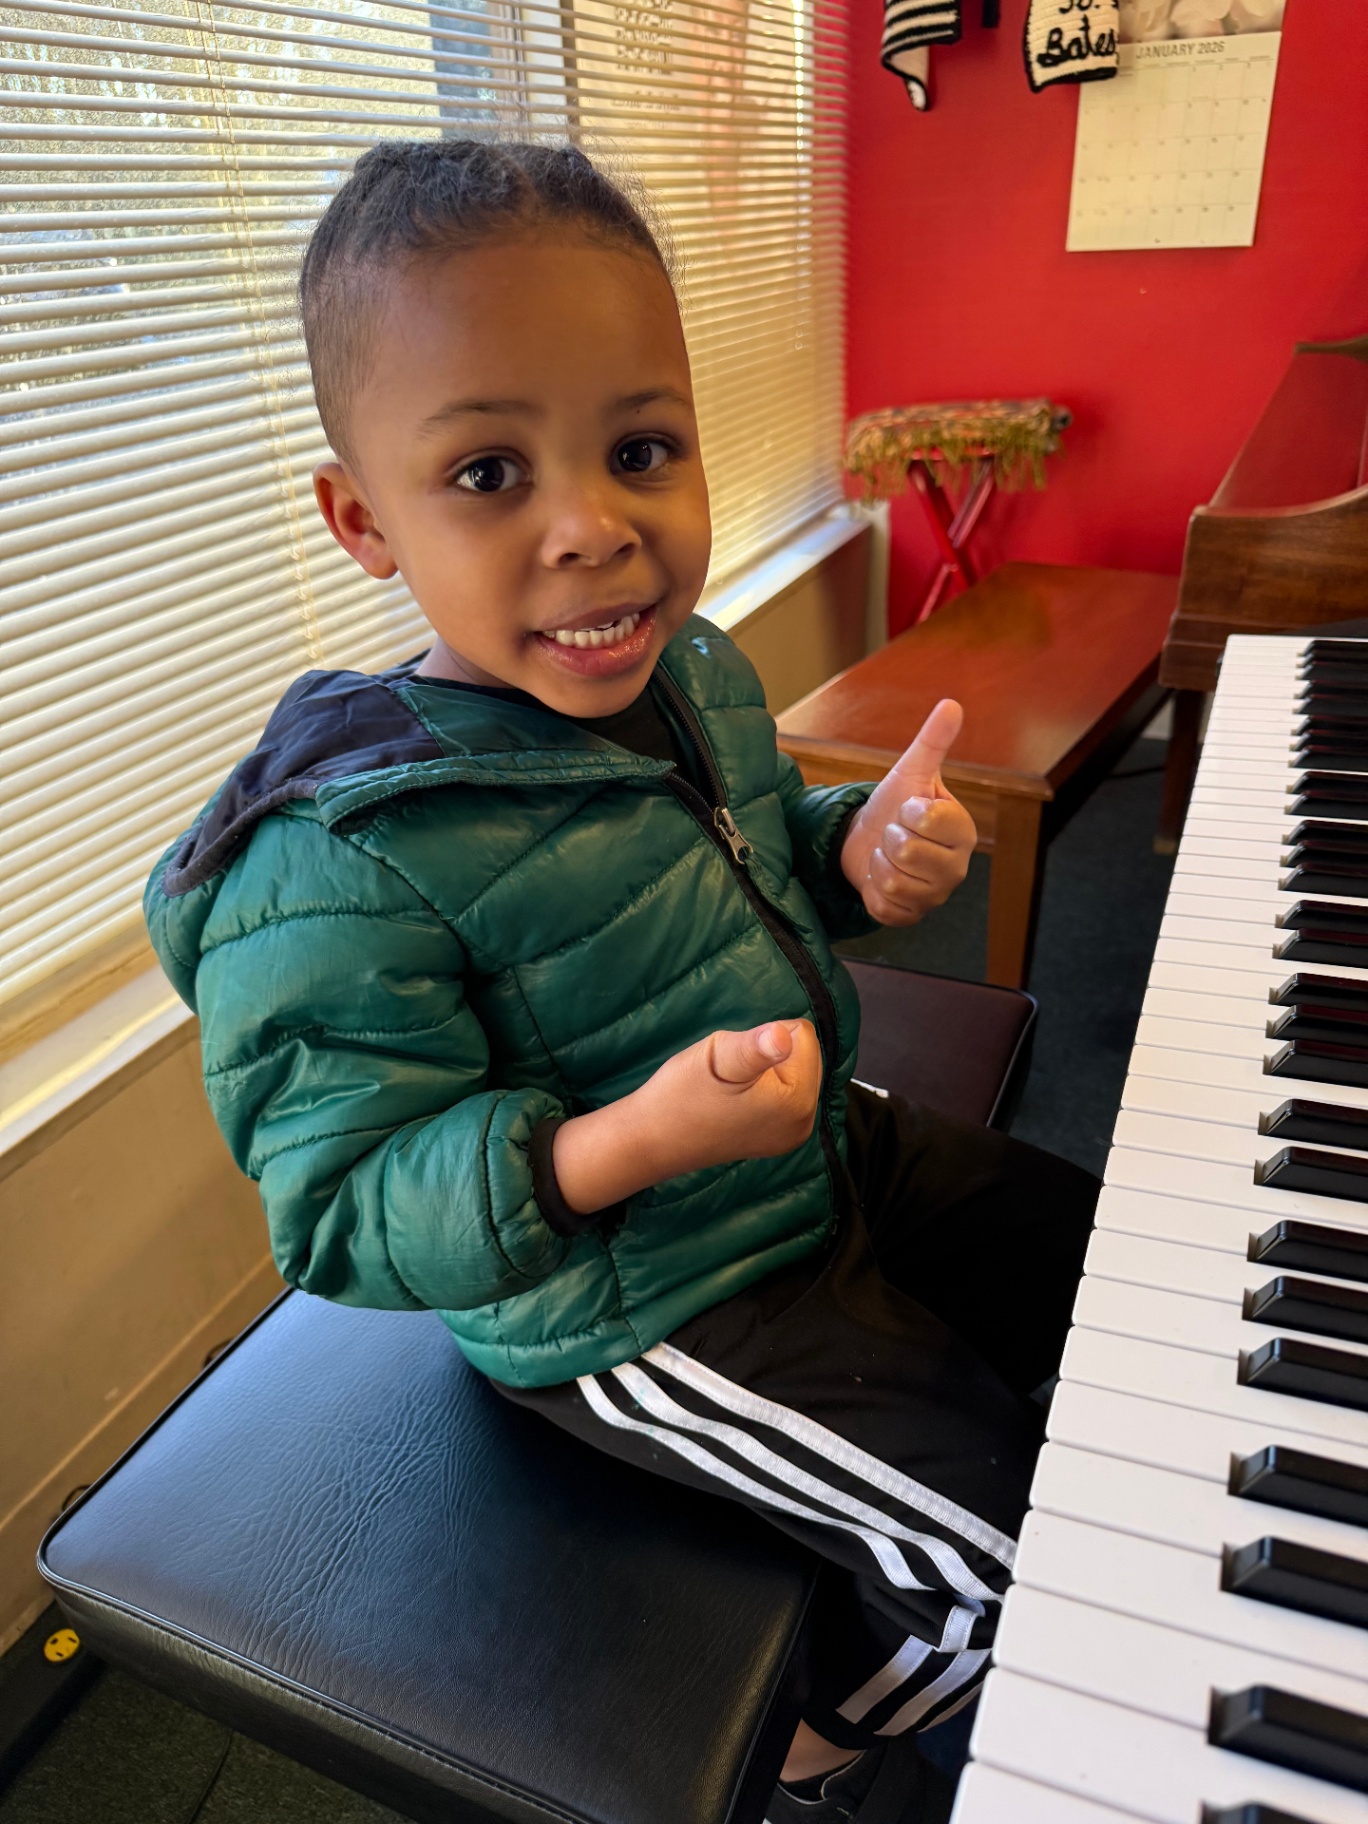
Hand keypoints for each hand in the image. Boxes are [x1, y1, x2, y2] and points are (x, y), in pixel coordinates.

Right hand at [551, 1019, 821, 1213]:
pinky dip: (763, 1089)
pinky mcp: (780, 1140)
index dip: (763, 1038)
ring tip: (730, 1090)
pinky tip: (735, 1104)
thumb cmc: (681, 1094)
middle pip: (802, 1053)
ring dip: (764, 1071)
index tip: (735, 1062)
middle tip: (730, 1076)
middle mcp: (805, 1122)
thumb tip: (782, 1036)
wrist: (652, 1139)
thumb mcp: (717, 1058)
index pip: (801, 1034)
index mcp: (798, 1100)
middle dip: (767, 1054)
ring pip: (792, 1070)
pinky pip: (784, 1093)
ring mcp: (794, 1135)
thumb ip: (754, 1046)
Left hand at [839, 698, 976, 925]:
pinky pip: (884, 905)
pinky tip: (881, 879)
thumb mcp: (911, 772)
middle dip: (889, 836)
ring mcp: (935, 896)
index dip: (906, 810)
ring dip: (878, 861)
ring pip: (892, 878)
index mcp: (963, 831)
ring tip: (887, 854)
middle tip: (895, 833)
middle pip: (906, 850)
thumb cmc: (895, 806)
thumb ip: (933, 740)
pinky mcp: (911, 917)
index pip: (926, 818)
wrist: (868, 841)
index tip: (909, 809)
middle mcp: (956, 868)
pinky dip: (872, 889)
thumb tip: (952, 704)